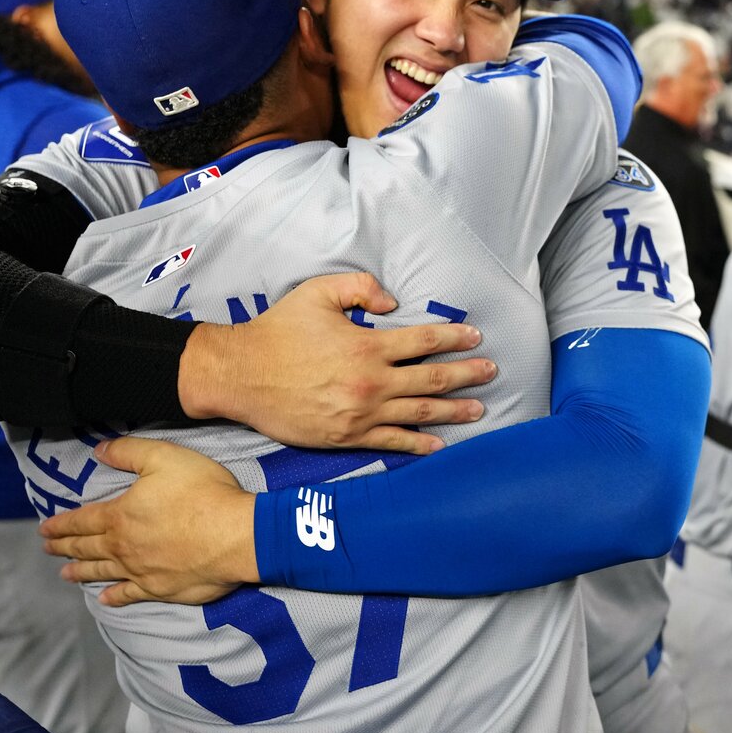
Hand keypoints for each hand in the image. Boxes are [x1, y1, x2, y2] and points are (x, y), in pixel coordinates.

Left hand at [41, 436, 256, 606]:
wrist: (235, 534)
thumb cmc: (202, 492)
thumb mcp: (164, 457)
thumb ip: (129, 452)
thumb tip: (99, 451)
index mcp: (120, 515)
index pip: (82, 521)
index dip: (61, 525)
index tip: (45, 530)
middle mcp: (123, 547)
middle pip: (86, 548)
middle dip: (65, 548)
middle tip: (49, 549)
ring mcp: (141, 571)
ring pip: (102, 572)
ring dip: (81, 572)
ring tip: (65, 575)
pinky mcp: (161, 588)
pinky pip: (129, 595)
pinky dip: (114, 597)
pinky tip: (105, 599)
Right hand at [179, 272, 495, 451]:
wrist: (240, 375)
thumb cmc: (278, 331)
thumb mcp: (317, 293)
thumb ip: (360, 288)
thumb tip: (392, 302)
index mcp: (368, 346)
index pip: (425, 340)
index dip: (454, 338)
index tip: (475, 337)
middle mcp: (371, 382)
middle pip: (432, 379)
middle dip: (466, 375)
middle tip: (492, 373)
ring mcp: (361, 413)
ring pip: (419, 413)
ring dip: (453, 411)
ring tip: (479, 410)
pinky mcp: (346, 437)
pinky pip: (391, 441)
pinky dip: (418, 444)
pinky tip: (439, 444)